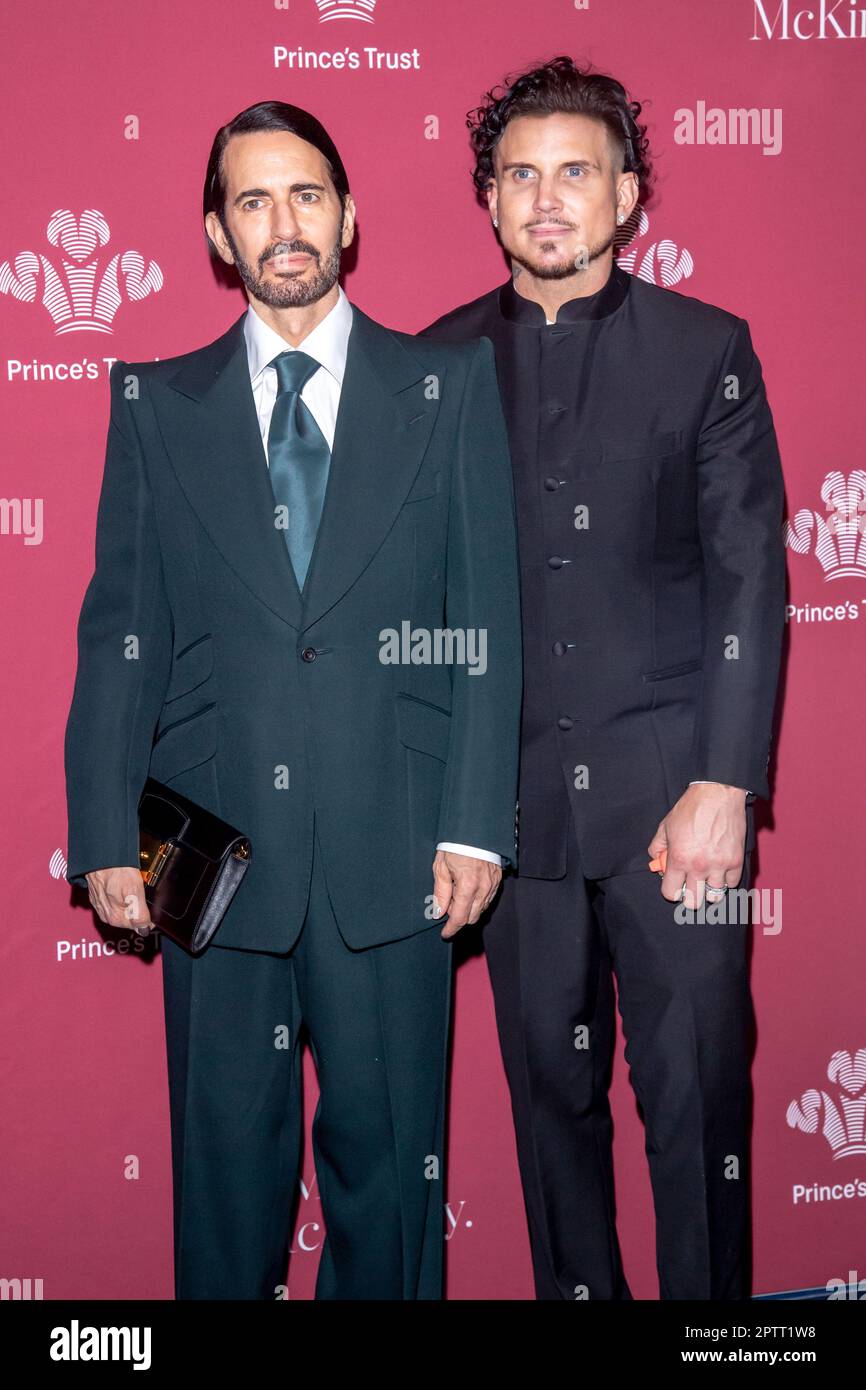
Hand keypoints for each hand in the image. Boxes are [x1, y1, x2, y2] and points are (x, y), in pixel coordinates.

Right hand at [85, 866, 153, 935]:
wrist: (102, 857)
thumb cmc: (117, 870)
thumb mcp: (135, 892)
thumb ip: (140, 914)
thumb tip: (144, 929)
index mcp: (116, 918)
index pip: (139, 926)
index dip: (148, 917)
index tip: (150, 906)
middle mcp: (107, 917)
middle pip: (132, 919)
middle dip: (139, 909)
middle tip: (140, 893)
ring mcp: (102, 908)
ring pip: (124, 911)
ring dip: (130, 903)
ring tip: (131, 888)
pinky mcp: (98, 899)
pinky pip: (115, 902)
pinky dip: (121, 896)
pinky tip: (123, 887)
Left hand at [431, 850, 501, 938]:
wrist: (475, 829)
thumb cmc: (456, 845)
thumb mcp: (441, 867)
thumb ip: (440, 892)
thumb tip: (438, 911)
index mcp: (468, 886)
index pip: (460, 918)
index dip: (451, 929)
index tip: (445, 933)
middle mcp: (483, 889)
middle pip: (472, 917)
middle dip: (458, 917)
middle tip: (447, 903)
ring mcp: (493, 885)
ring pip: (481, 910)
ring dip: (468, 908)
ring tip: (457, 892)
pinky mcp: (498, 881)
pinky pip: (488, 899)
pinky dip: (477, 901)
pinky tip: (468, 889)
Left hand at [648, 783, 746, 908]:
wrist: (717, 794)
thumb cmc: (691, 808)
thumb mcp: (665, 826)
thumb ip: (658, 846)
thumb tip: (656, 861)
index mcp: (679, 859)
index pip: (671, 893)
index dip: (671, 890)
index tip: (674, 885)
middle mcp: (699, 866)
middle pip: (693, 902)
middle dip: (689, 896)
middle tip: (690, 884)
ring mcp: (719, 865)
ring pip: (714, 896)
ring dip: (709, 889)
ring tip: (706, 878)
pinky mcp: (736, 860)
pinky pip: (732, 883)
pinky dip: (726, 880)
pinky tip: (720, 869)